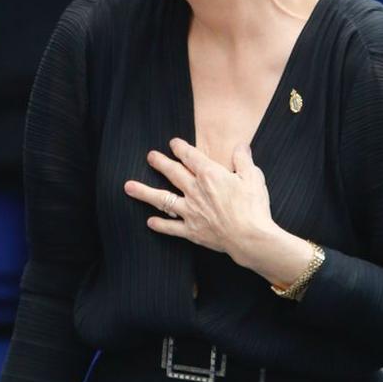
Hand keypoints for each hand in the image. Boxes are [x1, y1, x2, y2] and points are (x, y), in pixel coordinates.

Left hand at [126, 135, 278, 263]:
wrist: (250, 237)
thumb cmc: (253, 206)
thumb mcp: (253, 176)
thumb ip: (243, 159)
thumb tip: (240, 146)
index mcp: (210, 175)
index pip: (190, 156)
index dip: (180, 148)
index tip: (173, 143)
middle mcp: (195, 191)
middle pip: (172, 173)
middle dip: (160, 163)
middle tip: (150, 157)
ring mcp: (191, 212)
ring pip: (162, 199)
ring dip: (144, 192)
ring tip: (128, 187)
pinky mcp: (192, 231)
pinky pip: (171, 227)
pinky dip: (160, 225)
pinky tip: (150, 222)